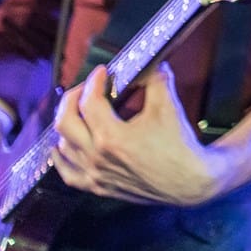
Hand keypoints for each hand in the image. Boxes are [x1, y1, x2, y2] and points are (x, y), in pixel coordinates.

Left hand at [51, 64, 223, 206]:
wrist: (188, 181)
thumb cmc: (179, 145)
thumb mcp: (168, 107)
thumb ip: (156, 80)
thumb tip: (151, 63)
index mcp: (112, 136)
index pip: (90, 102)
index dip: (94, 81)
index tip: (103, 72)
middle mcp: (96, 157)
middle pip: (65, 122)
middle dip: (72, 99)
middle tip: (86, 88)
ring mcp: (94, 174)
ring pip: (62, 146)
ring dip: (67, 124)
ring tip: (80, 111)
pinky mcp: (98, 187)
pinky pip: (67, 173)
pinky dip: (61, 157)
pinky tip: (63, 146)